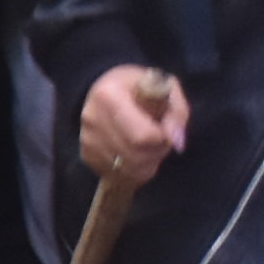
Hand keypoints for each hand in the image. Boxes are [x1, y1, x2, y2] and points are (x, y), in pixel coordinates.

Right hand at [80, 64, 190, 185]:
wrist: (108, 90)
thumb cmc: (140, 88)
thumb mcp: (166, 88)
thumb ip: (177, 113)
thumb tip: (177, 142)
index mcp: (109, 95)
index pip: (142, 136)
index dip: (162, 139)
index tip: (166, 130)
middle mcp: (93, 118)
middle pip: (135, 156)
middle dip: (156, 153)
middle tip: (161, 140)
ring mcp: (87, 139)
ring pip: (128, 170)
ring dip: (147, 163)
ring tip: (150, 147)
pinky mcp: (86, 154)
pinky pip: (118, 175)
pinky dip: (134, 170)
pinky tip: (136, 154)